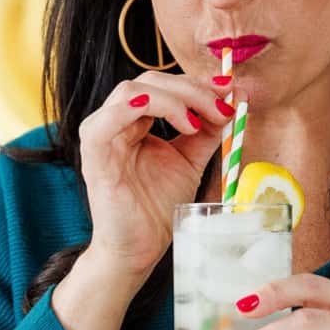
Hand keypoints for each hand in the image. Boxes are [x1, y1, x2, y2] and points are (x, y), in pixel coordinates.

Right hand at [77, 69, 235, 284]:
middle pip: (150, 82)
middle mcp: (114, 121)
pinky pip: (107, 120)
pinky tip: (178, 121)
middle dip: (192, 89)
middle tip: (222, 108)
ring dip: (174, 99)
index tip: (231, 92)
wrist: (139, 247)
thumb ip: (208, 130)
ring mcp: (101, 136)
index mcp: (134, 120)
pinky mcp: (94, 155)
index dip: (197, 84)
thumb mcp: (190, 159)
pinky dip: (139, 108)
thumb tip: (234, 98)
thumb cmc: (156, 206)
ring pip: (132, 92)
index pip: (163, 85)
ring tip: (199, 123)